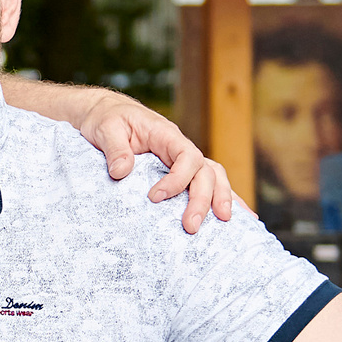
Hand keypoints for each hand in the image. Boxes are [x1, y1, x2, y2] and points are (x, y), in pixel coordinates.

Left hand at [75, 90, 242, 232]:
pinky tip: (236, 217)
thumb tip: (121, 172)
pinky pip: (206, 184)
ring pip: (213, 178)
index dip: (177, 179)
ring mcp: (183, 161)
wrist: (106, 114)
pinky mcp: (179, 172)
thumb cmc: (107, 119)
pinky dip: (224, 198)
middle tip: (190, 226)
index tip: (154, 198)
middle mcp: (180, 148)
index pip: (186, 157)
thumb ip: (115, 149)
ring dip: (221, 199)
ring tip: (224, 224)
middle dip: (202, 200)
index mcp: (166, 135)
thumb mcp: (106, 128)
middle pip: (205, 172)